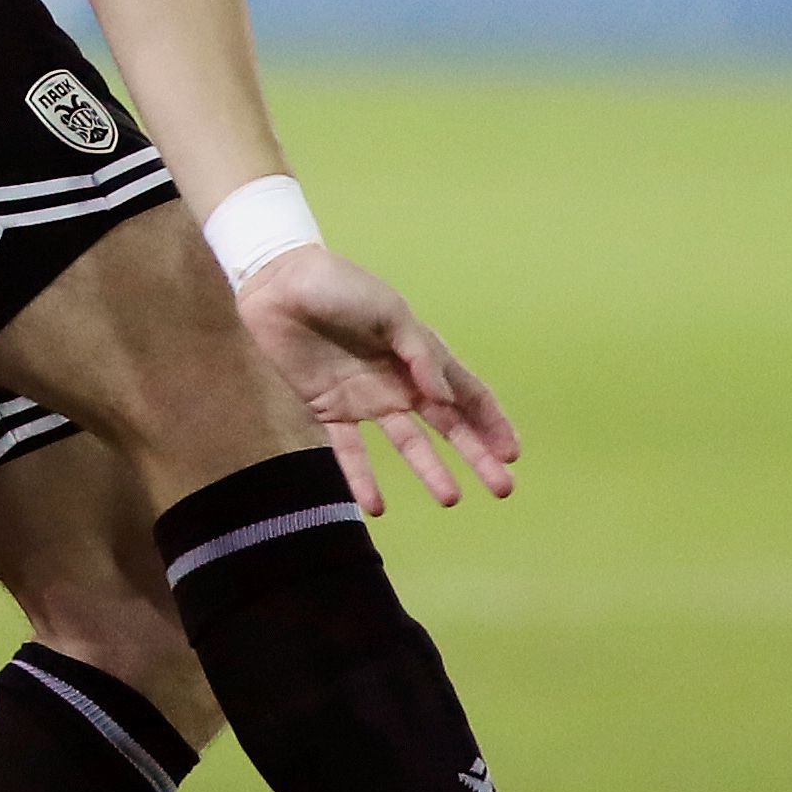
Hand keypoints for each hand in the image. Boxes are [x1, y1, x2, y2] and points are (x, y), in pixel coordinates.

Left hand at [230, 246, 516, 515]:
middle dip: (476, 455)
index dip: (492, 422)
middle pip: (448, 425)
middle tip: (503, 488)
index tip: (512, 453)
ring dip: (430, 470)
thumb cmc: (340, 287)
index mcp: (421, 355)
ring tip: (450, 499)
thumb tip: (446, 398)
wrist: (278, 284)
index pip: (467, 393)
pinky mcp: (328, 410)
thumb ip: (419, 354)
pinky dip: (361, 478)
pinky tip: (375, 507)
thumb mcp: (390, 311)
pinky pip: (349, 450)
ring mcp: (366, 399)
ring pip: (408, 443)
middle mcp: (400, 382)